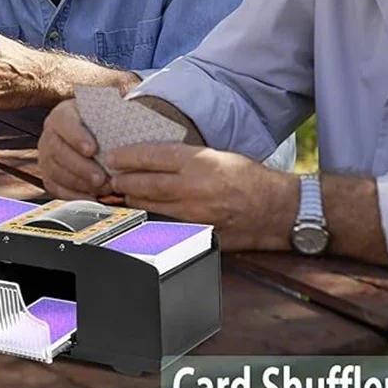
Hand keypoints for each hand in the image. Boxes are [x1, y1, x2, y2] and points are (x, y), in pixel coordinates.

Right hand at [38, 99, 114, 199]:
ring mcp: (47, 156)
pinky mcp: (49, 176)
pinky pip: (56, 188)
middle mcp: (50, 134)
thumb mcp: (107, 113)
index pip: (64, 122)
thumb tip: (127, 107)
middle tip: (100, 178)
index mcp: (63, 115)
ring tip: (102, 189)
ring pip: (55, 171)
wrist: (95, 138)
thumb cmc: (103, 126)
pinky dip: (73, 195)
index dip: (76, 136)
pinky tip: (92, 198)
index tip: (92, 149)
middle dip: (80, 167)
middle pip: (58, 150)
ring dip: (79, 183)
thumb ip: (114, 113)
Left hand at [106, 143, 297, 251]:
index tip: (112, 156)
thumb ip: (185, 156)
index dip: (128, 156)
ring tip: (121, 193)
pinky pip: (164, 224)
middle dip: (123, 180)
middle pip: (146, 183)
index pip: (153, 156)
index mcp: (199, 162)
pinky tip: (140, 213)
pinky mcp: (197, 232)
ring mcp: (194, 213)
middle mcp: (194, 187)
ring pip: (150, 206)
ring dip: (132, 199)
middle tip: (110, 176)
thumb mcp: (216, 154)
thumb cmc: (248, 178)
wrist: (277, 209)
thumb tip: (153, 156)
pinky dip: (149, 217)